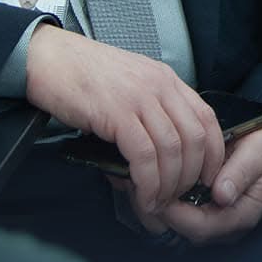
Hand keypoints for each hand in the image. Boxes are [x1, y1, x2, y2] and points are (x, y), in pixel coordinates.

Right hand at [24, 26, 223, 220]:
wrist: (48, 58)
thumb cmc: (83, 76)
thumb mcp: (128, 88)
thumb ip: (147, 117)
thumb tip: (154, 163)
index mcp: (166, 79)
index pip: (207, 118)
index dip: (214, 154)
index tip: (207, 179)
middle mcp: (159, 86)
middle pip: (195, 138)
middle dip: (191, 177)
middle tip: (178, 199)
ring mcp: (139, 97)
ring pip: (172, 150)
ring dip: (169, 185)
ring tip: (157, 204)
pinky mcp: (117, 113)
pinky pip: (144, 154)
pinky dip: (148, 181)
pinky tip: (143, 195)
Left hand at [125, 124, 261, 244]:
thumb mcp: (260, 155)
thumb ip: (241, 173)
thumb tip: (221, 194)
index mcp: (240, 215)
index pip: (200, 227)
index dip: (174, 213)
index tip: (154, 191)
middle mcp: (224, 223)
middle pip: (182, 229)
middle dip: (156, 209)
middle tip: (133, 185)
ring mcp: (213, 217)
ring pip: (176, 222)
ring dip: (154, 203)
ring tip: (133, 181)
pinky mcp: (203, 207)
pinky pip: (178, 210)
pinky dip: (160, 196)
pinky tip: (146, 178)